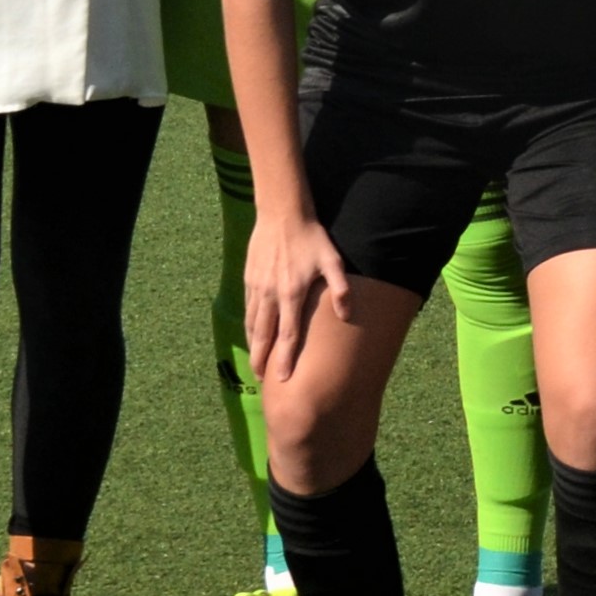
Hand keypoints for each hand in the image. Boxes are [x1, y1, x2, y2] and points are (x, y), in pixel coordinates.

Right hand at [244, 203, 352, 383]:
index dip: (284, 358)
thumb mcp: (333, 261)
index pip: (288, 334)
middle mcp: (270, 295)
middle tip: (261, 380)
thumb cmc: (312, 238)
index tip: (283, 379)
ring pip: (252, 324)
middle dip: (261, 360)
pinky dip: (248, 326)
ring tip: (255, 364)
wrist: (282, 215)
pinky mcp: (249, 280)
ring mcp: (257, 288)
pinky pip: (247, 309)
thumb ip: (341, 288)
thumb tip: (348, 314)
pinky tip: (252, 335)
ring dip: (253, 346)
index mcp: (291, 294)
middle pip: (264, 335)